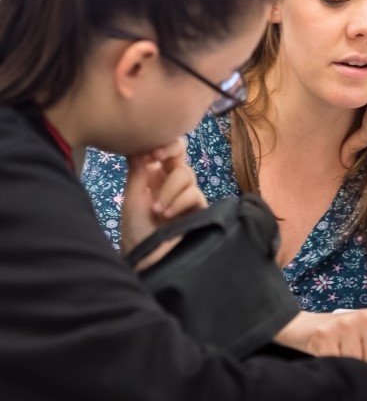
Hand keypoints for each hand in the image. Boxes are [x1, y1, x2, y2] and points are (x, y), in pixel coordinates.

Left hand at [121, 138, 207, 259]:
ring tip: (156, 209)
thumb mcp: (133, 196)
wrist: (146, 259)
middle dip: (169, 151)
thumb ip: (137, 169)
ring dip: (169, 189)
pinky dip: (179, 201)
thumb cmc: (135, 230)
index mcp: (155, 175)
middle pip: (180, 153)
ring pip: (186, 174)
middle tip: (156, 157)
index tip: (149, 149)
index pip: (165, 149)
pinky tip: (166, 215)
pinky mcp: (198, 208)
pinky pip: (194, 193)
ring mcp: (186, 194)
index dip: (161, 142)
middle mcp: (172, 181)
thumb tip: (138, 141)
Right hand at [274, 308, 366, 365]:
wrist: (301, 327)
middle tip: (354, 362)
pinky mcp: (324, 336)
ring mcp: (344, 325)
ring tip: (340, 359)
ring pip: (359, 366)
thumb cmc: (338, 333)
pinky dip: (334, 369)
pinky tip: (329, 361)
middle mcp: (364, 317)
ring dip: (349, 369)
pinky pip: (338, 365)